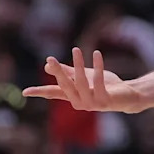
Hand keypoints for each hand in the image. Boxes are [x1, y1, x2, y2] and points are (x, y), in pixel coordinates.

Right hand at [22, 47, 142, 113]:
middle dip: (58, 72)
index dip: (40, 92)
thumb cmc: (105, 86)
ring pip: (81, 83)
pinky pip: (98, 81)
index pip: (53, 94)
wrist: (128, 95)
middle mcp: (80, 103)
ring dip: (79, 65)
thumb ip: (68, 72)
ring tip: (77, 50)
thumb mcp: (85, 76)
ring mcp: (92, 103)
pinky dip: (97, 66)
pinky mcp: (104, 101)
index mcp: (73, 97)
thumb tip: (47, 65)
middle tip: (50, 59)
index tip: (25, 92)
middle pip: (65, 86)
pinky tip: (97, 53)